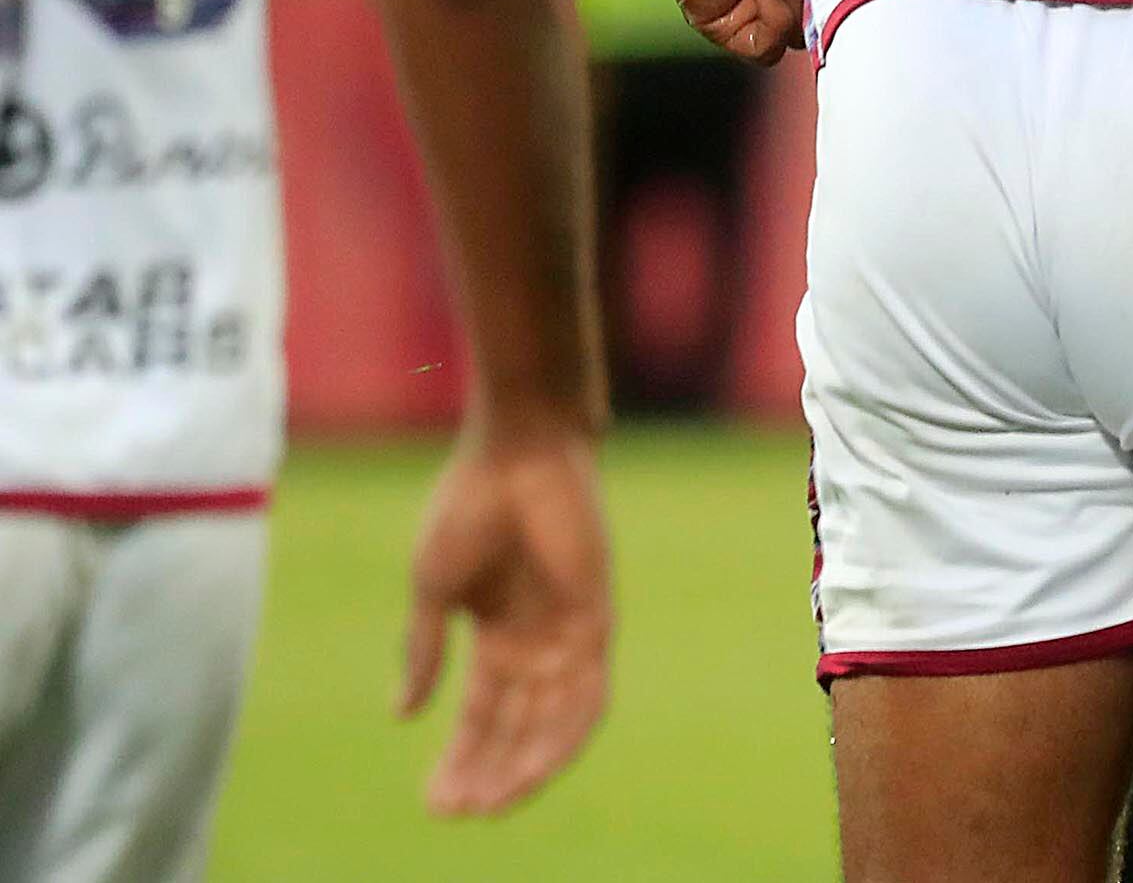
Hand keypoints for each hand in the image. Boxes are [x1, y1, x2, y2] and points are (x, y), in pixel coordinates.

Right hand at [402, 420, 610, 815]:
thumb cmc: (469, 507)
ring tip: (491, 803)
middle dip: (488, 771)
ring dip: (525, 766)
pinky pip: (588, 693)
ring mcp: (569, 631)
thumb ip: (423, 651)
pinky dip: (564, 735)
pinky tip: (535, 769)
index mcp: (499, 633)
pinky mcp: (596, 618)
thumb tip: (403, 716)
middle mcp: (538, 640)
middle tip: (457, 812)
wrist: (515, 453)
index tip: (433, 801)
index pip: (482, 713)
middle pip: (517, 725)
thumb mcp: (435, 591)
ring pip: (552, 721)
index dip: (459, 756)